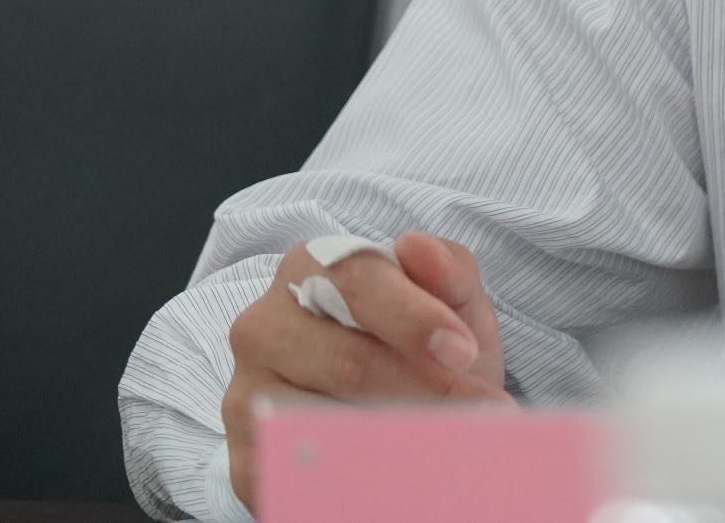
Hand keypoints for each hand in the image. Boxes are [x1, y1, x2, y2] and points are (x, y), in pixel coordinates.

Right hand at [223, 232, 513, 507]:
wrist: (393, 404)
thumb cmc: (419, 341)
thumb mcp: (450, 297)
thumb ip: (447, 267)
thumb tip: (418, 249)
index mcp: (311, 267)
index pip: (360, 284)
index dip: (416, 319)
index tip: (462, 351)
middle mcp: (265, 325)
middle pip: (347, 361)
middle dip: (422, 389)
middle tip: (477, 411)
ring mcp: (246, 392)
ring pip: (326, 422)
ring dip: (396, 438)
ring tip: (447, 443)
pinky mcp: (246, 456)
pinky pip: (303, 471)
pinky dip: (357, 475)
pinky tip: (397, 472)